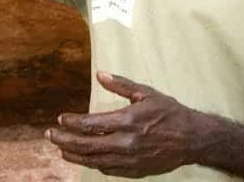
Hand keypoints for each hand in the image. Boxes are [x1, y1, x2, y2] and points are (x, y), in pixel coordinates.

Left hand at [46, 71, 204, 177]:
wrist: (193, 139)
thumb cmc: (170, 113)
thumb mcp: (146, 93)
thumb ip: (121, 84)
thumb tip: (100, 73)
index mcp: (128, 121)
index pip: (91, 124)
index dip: (72, 123)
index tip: (60, 120)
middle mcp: (126, 142)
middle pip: (87, 144)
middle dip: (64, 140)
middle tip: (50, 136)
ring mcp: (130, 159)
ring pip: (94, 160)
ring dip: (74, 155)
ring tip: (60, 150)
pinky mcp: (135, 170)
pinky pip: (108, 169)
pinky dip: (93, 164)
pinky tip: (85, 158)